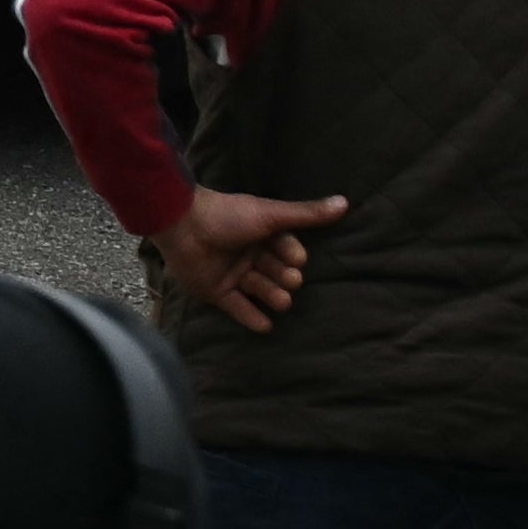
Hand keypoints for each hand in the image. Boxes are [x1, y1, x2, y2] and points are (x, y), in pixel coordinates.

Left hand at [162, 187, 343, 332]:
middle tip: (290, 279)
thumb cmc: (227, 216)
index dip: (292, 255)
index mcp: (261, 234)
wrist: (182, 225)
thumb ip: (305, 214)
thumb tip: (345, 202)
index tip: (297, 258)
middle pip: (276, 272)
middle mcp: (249, 255)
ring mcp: (232, 275)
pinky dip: (251, 318)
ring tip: (282, 301)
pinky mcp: (216, 292)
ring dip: (273, 296)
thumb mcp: (269, 213)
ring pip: (260, 290)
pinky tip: (266, 326)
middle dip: (285, 277)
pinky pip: (238, 308)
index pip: (286, 250)